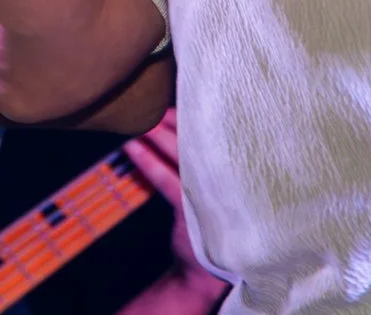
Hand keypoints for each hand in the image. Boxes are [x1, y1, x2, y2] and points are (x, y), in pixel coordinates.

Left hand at [118, 110, 229, 314]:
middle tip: (156, 104)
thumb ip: (208, 162)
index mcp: (239, 173)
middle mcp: (231, 180)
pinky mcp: (192, 209)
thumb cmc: (211, 221)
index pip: (220, 135)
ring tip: (140, 118)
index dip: (200, 115)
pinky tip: (131, 146)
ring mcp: (213, 194)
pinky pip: (165, 178)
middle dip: (177, 119)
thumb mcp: (215, 191)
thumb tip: (183, 123)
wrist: (206, 272)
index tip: (186, 99)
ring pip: (182, 154)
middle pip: (201, 140)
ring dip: (158, 134)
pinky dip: (147, 160)